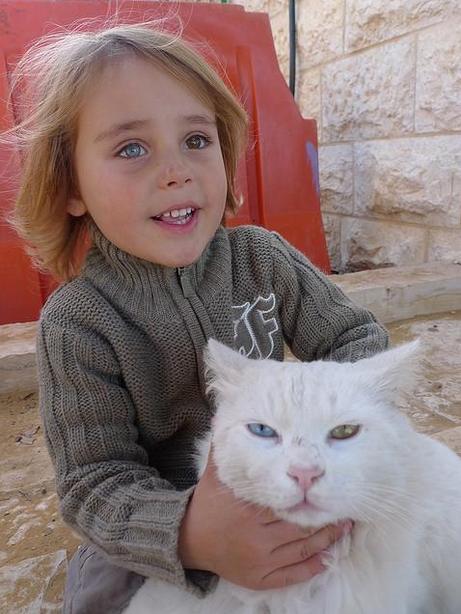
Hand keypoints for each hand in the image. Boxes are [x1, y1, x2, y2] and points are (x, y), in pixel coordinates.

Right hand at [178, 452, 351, 589]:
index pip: (286, 501)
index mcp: (248, 510)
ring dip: (328, 539)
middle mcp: (255, 537)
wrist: (190, 541)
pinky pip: (294, 574)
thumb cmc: (209, 504)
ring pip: (303, 549)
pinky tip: (329, 555)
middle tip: (345, 505)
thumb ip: (224, 448)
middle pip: (300, 526)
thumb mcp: (215, 474)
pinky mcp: (261, 578)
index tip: (325, 485)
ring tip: (345, 525)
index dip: (308, 495)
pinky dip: (315, 565)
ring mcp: (260, 561)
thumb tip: (227, 412)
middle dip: (325, 517)